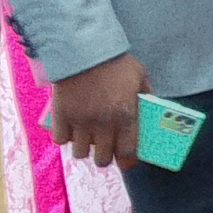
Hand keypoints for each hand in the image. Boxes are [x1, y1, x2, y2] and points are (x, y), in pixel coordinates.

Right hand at [51, 52, 145, 169]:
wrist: (84, 50)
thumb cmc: (116, 62)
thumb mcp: (140, 77)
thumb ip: (146, 95)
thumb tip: (152, 107)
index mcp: (125, 116)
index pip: (127, 151)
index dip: (127, 161)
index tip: (127, 162)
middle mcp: (103, 124)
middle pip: (102, 158)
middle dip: (105, 158)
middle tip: (105, 150)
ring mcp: (80, 121)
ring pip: (80, 153)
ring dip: (84, 150)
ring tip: (87, 141)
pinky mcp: (61, 116)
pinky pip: (60, 140)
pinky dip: (65, 138)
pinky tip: (70, 131)